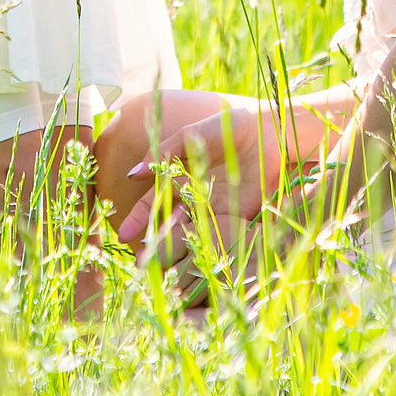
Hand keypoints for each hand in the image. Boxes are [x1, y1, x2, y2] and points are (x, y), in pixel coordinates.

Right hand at [117, 104, 287, 308]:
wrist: (271, 132)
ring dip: (176, 251)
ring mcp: (215, 210)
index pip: (154, 201)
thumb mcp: (194, 134)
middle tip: (139, 264)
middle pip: (169, 223)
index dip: (139, 217)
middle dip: (154, 242)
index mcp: (181, 177)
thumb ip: (166, 150)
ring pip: (190, 234)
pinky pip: (217, 236)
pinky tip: (192, 261)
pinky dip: (204, 249)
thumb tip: (134, 173)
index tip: (125, 233)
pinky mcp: (236, 218)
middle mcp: (194, 197)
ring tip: (161, 269)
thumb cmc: (230, 126)